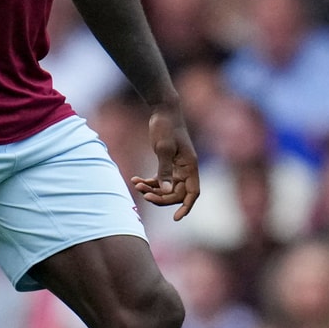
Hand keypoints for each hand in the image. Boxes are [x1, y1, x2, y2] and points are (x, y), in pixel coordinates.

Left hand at [131, 106, 200, 220]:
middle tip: (144, 195)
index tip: (177, 218)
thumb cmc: (166, 126)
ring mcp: (177, 167)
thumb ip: (165, 170)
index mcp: (190, 166)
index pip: (193, 192)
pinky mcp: (167, 163)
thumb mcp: (164, 148)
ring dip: (152, 190)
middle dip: (161, 197)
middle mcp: (185, 168)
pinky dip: (148, 182)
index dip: (186, 206)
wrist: (163, 110)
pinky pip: (159, 179)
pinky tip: (135, 180)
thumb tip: (165, 191)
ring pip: (166, 188)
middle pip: (176, 193)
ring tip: (136, 184)